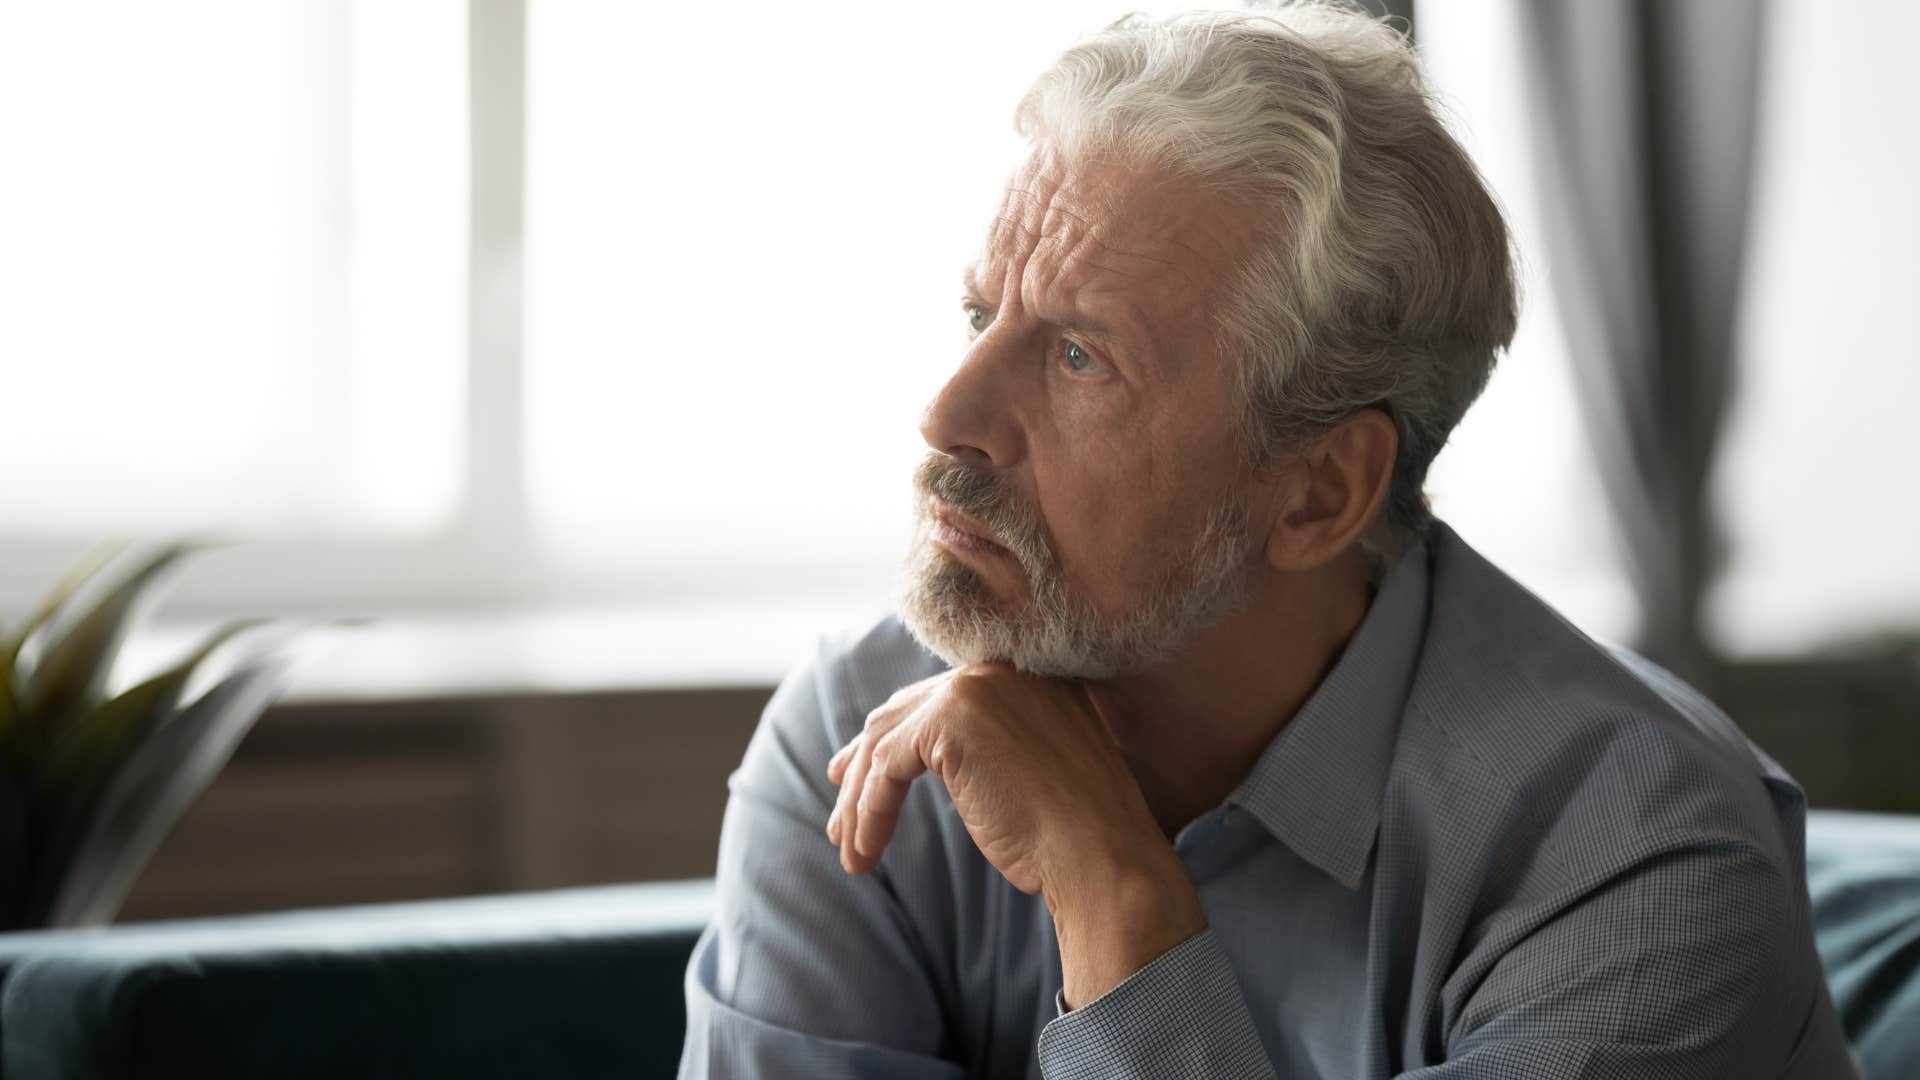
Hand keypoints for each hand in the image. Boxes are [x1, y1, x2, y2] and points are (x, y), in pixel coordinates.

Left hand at [825, 661, 1206, 1005]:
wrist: (1101, 856)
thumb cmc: (1078, 837)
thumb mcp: (1032, 774)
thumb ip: (988, 750)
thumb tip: (920, 757)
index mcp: (1028, 676)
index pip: (939, 698)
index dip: (894, 737)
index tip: (858, 774)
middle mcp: (1000, 670)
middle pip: (904, 714)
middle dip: (864, 766)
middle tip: (841, 819)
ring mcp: (974, 689)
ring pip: (886, 740)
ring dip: (860, 801)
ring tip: (851, 853)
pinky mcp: (949, 721)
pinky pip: (885, 767)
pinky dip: (868, 812)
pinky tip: (865, 853)